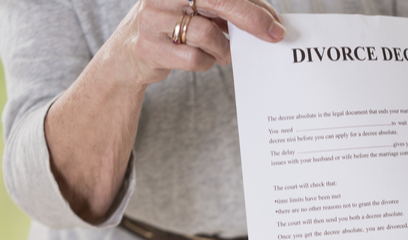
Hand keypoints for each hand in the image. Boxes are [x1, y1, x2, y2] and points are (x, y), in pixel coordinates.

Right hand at [44, 0, 285, 221]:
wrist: (129, 55)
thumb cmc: (176, 27)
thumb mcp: (201, 9)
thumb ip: (232, 8)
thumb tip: (271, 19)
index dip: (253, 4)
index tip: (276, 22)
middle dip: (251, 18)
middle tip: (274, 36)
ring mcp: (152, 19)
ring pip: (207, 34)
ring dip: (222, 49)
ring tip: (220, 52)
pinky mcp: (149, 47)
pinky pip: (195, 59)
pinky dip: (206, 63)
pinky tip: (201, 59)